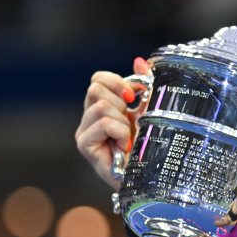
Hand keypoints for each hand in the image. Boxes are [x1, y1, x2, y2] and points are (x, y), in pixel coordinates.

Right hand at [75, 57, 149, 190]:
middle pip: (95, 88)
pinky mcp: (84, 145)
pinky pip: (103, 123)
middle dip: (120, 102)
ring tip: (128, 139)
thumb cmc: (151, 146)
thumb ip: (146, 84)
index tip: (134, 97)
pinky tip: (124, 146)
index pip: (98, 79)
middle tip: (130, 122)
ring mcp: (85, 131)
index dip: (117, 82)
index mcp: (102, 106)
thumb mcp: (152, 109)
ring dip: (122, 121)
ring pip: (100, 105)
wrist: (151, 176)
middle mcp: (89, 118)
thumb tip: (140, 60)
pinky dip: (119, 132)